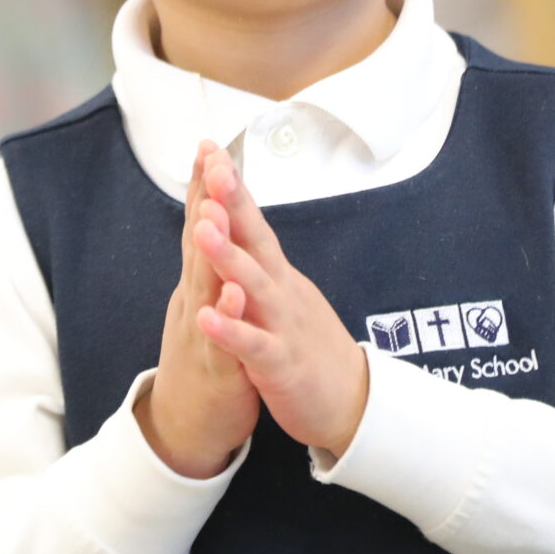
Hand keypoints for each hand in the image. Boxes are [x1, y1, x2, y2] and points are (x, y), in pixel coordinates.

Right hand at [136, 140, 261, 478]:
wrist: (185, 429)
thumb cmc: (203, 360)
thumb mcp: (204, 305)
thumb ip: (207, 265)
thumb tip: (211, 220)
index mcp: (198, 285)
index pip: (202, 227)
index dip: (205, 187)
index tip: (209, 144)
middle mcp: (194, 302)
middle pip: (199, 244)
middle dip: (206, 200)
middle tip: (210, 157)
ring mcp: (202, 335)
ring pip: (204, 288)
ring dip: (209, 251)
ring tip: (212, 214)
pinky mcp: (216, 372)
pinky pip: (223, 342)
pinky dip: (227, 316)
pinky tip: (234, 293)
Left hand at [191, 146, 370, 458]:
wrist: (352, 404)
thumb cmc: (310, 346)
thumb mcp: (283, 295)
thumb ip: (260, 260)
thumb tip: (238, 218)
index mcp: (277, 275)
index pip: (253, 222)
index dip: (232, 188)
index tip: (210, 150)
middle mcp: (282, 291)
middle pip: (257, 240)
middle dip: (233, 203)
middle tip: (214, 167)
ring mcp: (283, 326)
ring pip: (255, 286)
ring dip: (228, 256)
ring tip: (202, 227)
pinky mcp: (281, 365)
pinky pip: (253, 346)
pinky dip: (230, 330)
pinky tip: (206, 316)